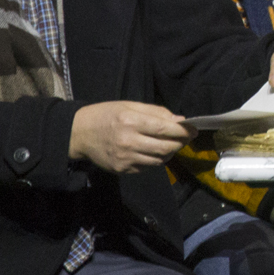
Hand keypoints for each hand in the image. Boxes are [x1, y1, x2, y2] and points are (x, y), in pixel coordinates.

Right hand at [68, 100, 192, 172]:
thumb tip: (180, 120)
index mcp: (131, 121)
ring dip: (170, 152)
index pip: (165, 129)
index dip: (183, 131)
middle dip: (181, 143)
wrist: (79, 134)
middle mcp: (129, 142)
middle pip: (166, 147)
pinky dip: (156, 159)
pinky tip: (153, 150)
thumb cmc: (105, 115)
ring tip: (171, 143)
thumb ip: (155, 112)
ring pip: (160, 160)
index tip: (195, 129)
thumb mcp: (128, 105)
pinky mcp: (123, 169)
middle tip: (187, 137)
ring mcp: (126, 158)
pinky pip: (148, 167)